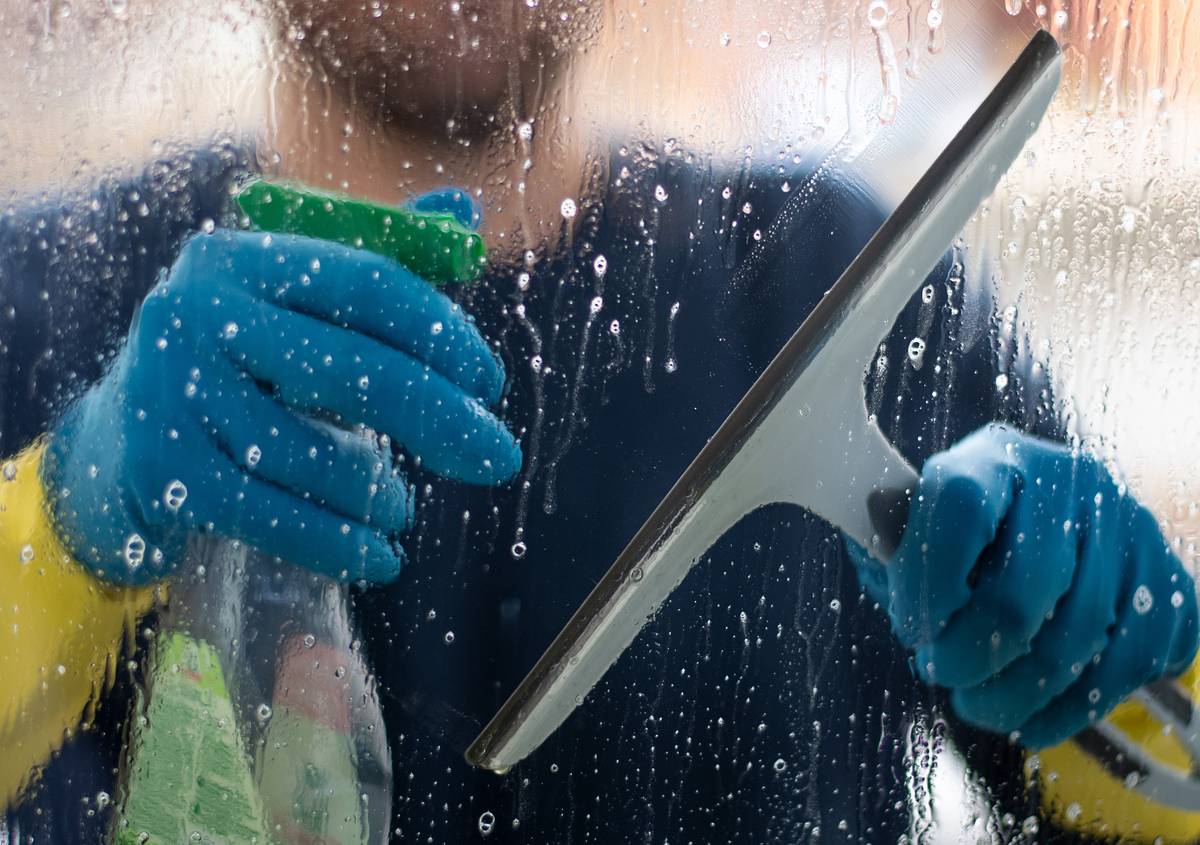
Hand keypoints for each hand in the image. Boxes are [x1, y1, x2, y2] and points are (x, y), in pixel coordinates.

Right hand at [42, 223, 518, 585]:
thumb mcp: (297, 304)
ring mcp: (168, 392)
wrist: (119, 443)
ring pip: (306, 451)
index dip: (442, 333)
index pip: (368, 282)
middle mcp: (194, 312)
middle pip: (347, 367)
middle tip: (500, 460)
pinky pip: (267, 515)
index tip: (488, 383)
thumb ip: (378, 260)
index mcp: (241, 257)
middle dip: (438, 418)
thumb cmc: (238, 366)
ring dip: (376, 492)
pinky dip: (335, 544)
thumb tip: (464, 212)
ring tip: (402, 509)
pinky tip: (381, 559)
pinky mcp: (159, 470)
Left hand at [849, 423, 1198, 747]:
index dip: (928, 581)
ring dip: (1016, 695)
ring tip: (976, 704)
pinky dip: (1076, 707)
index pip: (960, 506)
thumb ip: (893, 540)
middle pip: (1021, 592)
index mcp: (995, 458)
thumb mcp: (918, 524)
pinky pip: (1130, 665)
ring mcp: (1128, 528)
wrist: (1049, 529)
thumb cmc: (963, 537)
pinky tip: (1034, 717)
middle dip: (968, 655)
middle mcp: (1070, 480)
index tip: (910, 630)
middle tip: (940, 673)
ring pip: (1075, 642)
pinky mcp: (1167, 579)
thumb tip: (872, 538)